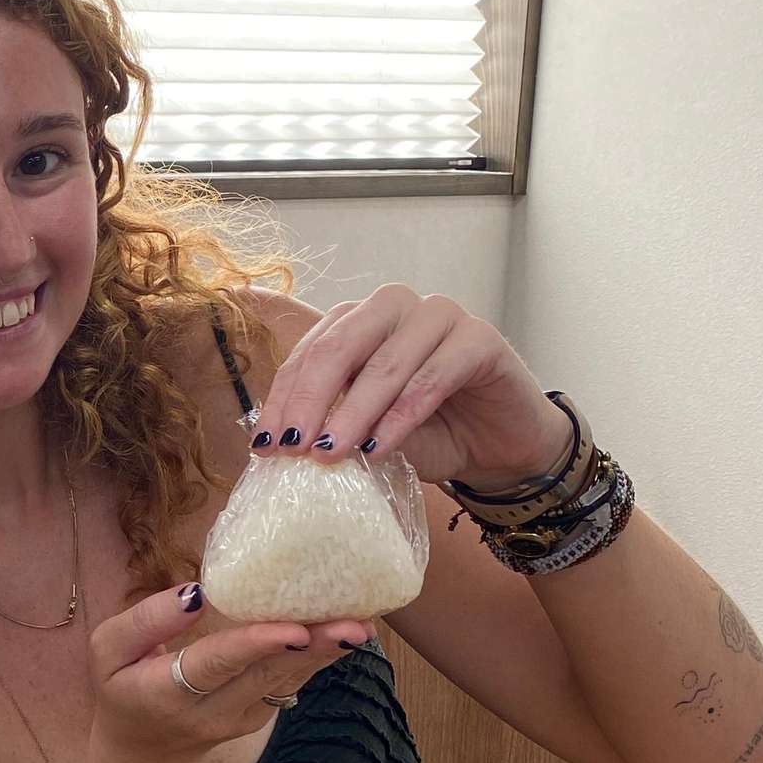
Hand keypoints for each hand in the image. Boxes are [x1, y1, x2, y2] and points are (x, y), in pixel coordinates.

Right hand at [83, 581, 374, 762]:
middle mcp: (211, 712)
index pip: (216, 665)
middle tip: (355, 623)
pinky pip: (291, 684)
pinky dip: (319, 658)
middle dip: (313, 649)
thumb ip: (145, 621)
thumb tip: (196, 594)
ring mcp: (242, 719)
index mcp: (166, 692)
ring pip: (288, 683)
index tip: (294, 628)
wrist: (143, 756)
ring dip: (327, 655)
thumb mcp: (107, 652)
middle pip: (267, 677)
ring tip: (363, 625)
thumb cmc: (122, 688)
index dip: (255, 646)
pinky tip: (344, 630)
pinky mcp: (261, 716)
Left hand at [253, 284, 571, 489]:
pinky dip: (401, 415)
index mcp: (355, 322)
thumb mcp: (366, 432)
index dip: (283, 400)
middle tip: (291, 448)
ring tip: (329, 454)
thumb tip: (275, 443)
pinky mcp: (480, 338)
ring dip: (352, 413)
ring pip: (385, 363)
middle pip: (338, 348)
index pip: (307, 355)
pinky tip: (380, 447)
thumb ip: (329, 425)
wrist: (497, 447)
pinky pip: (433, 376)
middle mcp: (392, 308)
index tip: (265, 445)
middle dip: (309, 401)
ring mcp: (438, 315)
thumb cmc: (426, 434)